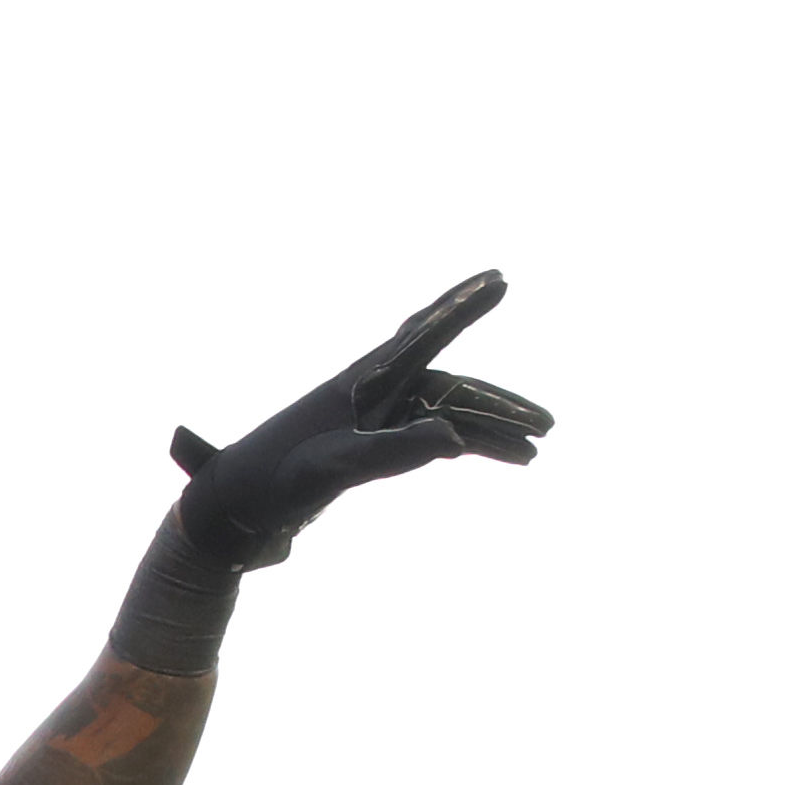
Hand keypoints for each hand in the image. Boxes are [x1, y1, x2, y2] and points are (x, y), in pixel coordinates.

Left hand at [168, 271, 552, 569]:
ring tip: (535, 454)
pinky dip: (465, 446)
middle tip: (547, 424)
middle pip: (452, 386)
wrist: (238, 507)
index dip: (462, 305)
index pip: (423, 334)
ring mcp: (377, 416)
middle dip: (500, 404)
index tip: (500, 277)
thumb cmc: (277, 480)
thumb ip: (390, 452)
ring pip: (448, 414)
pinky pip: (431, 435)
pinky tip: (494, 454)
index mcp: (363, 380)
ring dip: (490, 432)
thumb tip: (453, 437)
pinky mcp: (373, 441)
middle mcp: (376, 391)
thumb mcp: (333, 468)